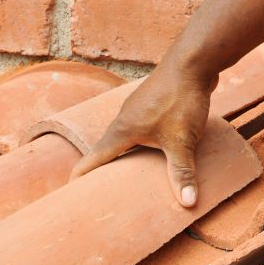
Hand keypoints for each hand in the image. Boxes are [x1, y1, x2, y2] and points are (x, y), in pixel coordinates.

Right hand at [70, 63, 216, 206]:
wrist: (193, 61)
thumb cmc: (180, 99)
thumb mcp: (182, 141)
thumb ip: (182, 172)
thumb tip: (188, 203)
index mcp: (122, 131)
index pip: (94, 157)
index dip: (81, 174)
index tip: (70, 188)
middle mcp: (124, 119)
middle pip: (106, 148)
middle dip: (100, 168)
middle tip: (94, 188)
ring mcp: (137, 109)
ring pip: (123, 138)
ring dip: (120, 154)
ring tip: (121, 172)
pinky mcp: (151, 104)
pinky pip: (138, 129)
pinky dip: (138, 143)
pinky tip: (151, 149)